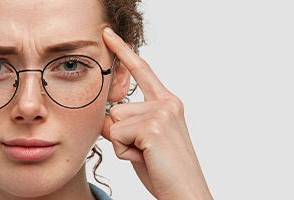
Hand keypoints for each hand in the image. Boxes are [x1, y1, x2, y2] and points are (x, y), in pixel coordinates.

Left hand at [100, 28, 211, 199]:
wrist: (186, 193)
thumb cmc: (165, 172)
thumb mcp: (145, 140)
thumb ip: (130, 122)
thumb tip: (108, 116)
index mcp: (168, 103)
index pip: (141, 71)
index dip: (122, 52)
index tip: (107, 35)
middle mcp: (167, 103)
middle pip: (115, 108)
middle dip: (120, 135)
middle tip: (145, 153)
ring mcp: (161, 113)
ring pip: (113, 123)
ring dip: (123, 145)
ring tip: (147, 157)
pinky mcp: (153, 128)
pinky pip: (117, 136)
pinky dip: (125, 153)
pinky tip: (146, 159)